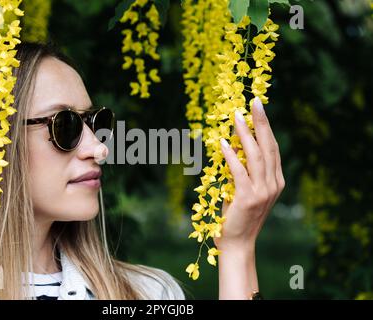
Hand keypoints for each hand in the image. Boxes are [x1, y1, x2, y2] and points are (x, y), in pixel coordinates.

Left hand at [214, 97, 284, 251]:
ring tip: (237, 117)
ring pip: (255, 156)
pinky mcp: (247, 198)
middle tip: (254, 102)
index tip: (259, 108)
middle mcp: (273, 184)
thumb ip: (245, 171)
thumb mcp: (247, 190)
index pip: (272, 148)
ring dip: (246, 134)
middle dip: (261, 122)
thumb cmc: (238, 216)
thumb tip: (232, 146)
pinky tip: (224, 143)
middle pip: (268, 146)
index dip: (266, 127)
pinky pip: (239, 172)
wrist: (237, 244)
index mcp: (276, 181)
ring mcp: (262, 192)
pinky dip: (231, 156)